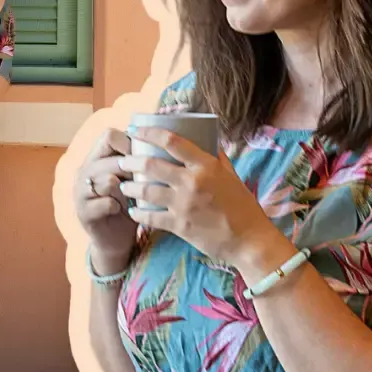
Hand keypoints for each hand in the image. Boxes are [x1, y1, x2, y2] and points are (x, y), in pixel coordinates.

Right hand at [74, 128, 138, 270]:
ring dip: (126, 189)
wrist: (115, 240)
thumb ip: (136, 162)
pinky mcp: (83, 212)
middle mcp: (84, 171)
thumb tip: (161, 144)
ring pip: (107, 180)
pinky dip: (119, 206)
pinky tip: (122, 210)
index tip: (144, 156)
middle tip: (144, 181)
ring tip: (133, 196)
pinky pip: (106, 203)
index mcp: (96, 157)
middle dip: (131, 169)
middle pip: (110, 157)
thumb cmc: (128, 204)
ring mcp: (80, 192)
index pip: (109, 135)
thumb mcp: (131, 179)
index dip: (129, 143)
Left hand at [117, 126, 275, 265]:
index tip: (135, 130)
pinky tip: (133, 211)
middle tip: (122, 160)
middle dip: (130, 161)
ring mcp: (184, 204)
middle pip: (151, 164)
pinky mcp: (180, 226)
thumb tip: (208, 141)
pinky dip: (138, 213)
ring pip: (146, 189)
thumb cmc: (243, 206)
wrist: (249, 240)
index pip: (171, 141)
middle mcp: (192, 181)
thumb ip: (217, 158)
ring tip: (123, 184)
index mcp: (206, 165)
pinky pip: (151, 216)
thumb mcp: (232, 175)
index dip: (149, 133)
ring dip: (130, 186)